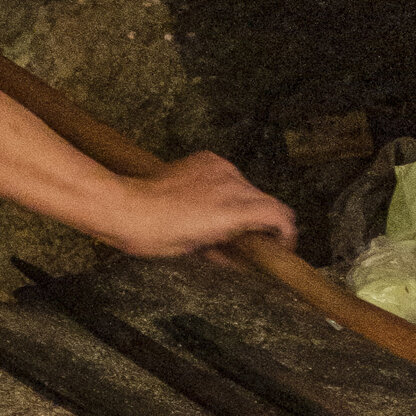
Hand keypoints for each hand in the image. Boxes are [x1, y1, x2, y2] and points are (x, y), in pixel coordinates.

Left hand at [103, 152, 297, 258]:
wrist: (128, 208)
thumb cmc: (159, 236)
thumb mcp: (201, 252)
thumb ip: (231, 250)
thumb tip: (243, 256)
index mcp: (234, 210)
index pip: (280, 215)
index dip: (286, 234)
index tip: (281, 245)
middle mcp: (231, 184)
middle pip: (266, 201)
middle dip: (262, 220)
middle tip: (248, 238)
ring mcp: (219, 168)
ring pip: (247, 187)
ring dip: (242, 203)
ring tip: (220, 220)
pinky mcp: (206, 159)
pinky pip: (227, 174)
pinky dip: (225, 188)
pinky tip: (206, 201)